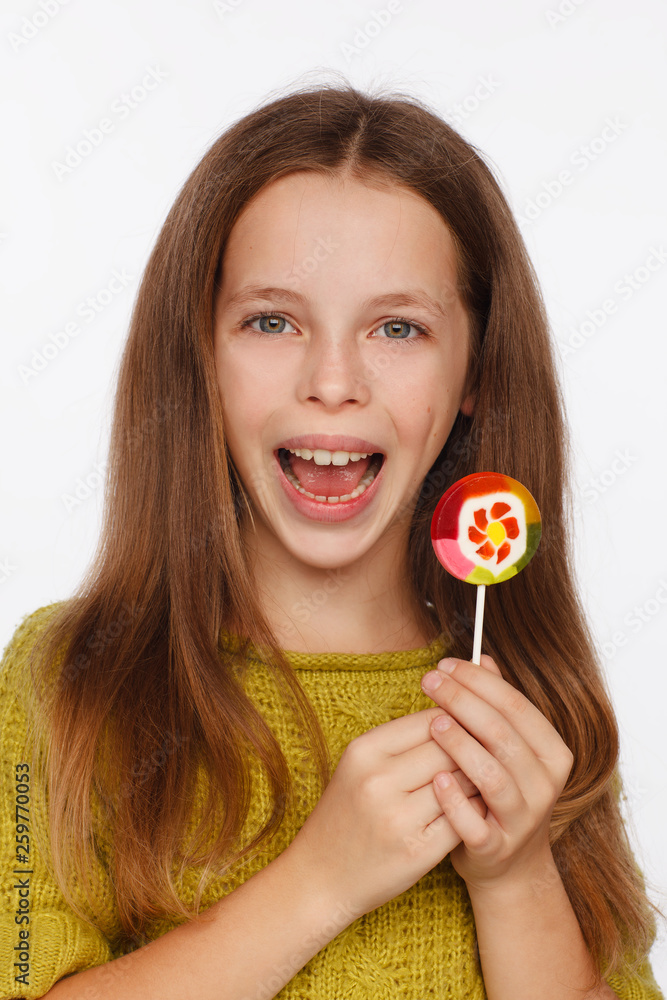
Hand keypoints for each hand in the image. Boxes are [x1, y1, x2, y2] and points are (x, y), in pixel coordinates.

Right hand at [287, 707, 484, 917]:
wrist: (320, 877)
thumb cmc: (347, 814)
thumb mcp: (360, 767)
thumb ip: (402, 741)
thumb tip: (456, 715)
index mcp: (364, 751)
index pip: (430, 719)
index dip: (456, 722)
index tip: (467, 729)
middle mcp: (379, 780)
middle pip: (449, 748)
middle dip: (471, 749)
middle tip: (483, 754)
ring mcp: (399, 818)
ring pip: (462, 781)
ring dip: (478, 779)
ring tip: (481, 779)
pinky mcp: (418, 851)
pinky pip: (464, 818)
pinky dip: (475, 810)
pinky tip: (473, 809)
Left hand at [419, 654, 573, 891]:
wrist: (507, 865)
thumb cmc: (498, 793)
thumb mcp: (506, 746)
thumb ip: (497, 704)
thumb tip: (482, 657)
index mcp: (551, 752)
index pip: (516, 705)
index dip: (478, 681)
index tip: (444, 664)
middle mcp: (545, 784)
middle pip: (503, 734)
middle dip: (463, 702)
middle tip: (430, 683)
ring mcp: (523, 819)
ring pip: (493, 776)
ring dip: (461, 746)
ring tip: (433, 723)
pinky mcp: (497, 848)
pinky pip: (475, 824)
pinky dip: (454, 801)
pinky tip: (434, 779)